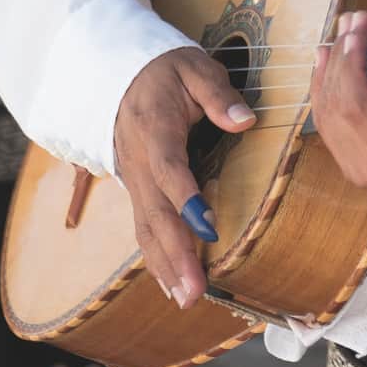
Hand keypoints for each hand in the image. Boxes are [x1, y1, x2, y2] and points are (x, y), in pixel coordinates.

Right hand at [111, 46, 255, 309]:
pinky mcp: (136, 188)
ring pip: (145, 227)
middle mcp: (139, 160)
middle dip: (175, 254)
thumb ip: (218, 94)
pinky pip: (143, 227)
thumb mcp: (194, 67)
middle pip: (155, 212)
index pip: (169, 168)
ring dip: (164, 264)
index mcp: (154, 128)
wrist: (121, 72)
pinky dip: (155, 257)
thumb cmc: (166, 70)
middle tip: (194, 291)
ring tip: (185, 298)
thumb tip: (246, 120)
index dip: (186, 199)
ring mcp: (133, 178)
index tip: (208, 228)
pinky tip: (170, 284)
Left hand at [310, 0, 366, 194]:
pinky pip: (326, 123)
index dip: (352, 64)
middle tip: (351, 21)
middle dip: (341, 58)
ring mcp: (355, 170)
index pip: (359, 107)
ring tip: (338, 35)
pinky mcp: (347, 165)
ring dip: (329, 70)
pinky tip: (326, 61)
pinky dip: (324, 88)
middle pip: (339, 106)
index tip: (360, 28)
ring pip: (327, 114)